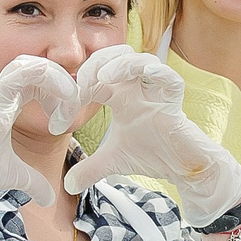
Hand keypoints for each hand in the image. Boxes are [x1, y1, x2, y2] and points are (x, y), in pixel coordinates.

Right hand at [0, 55, 75, 234]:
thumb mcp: (15, 176)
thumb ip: (34, 182)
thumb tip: (49, 199)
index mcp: (7, 105)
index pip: (39, 84)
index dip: (58, 95)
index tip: (64, 123)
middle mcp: (4, 95)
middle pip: (40, 69)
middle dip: (64, 83)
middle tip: (73, 108)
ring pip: (33, 64)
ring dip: (58, 77)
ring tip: (70, 100)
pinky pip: (23, 73)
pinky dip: (47, 77)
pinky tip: (61, 97)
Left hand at [63, 45, 240, 221]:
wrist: (181, 167)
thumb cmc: (152, 154)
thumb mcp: (113, 162)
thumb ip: (90, 169)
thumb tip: (68, 185)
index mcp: (121, 95)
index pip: (95, 77)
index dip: (75, 90)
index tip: (59, 119)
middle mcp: (138, 88)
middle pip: (117, 55)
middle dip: (96, 62)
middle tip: (80, 82)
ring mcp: (157, 93)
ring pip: (142, 60)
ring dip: (121, 63)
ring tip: (103, 77)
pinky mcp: (174, 103)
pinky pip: (170, 79)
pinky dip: (158, 73)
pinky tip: (146, 73)